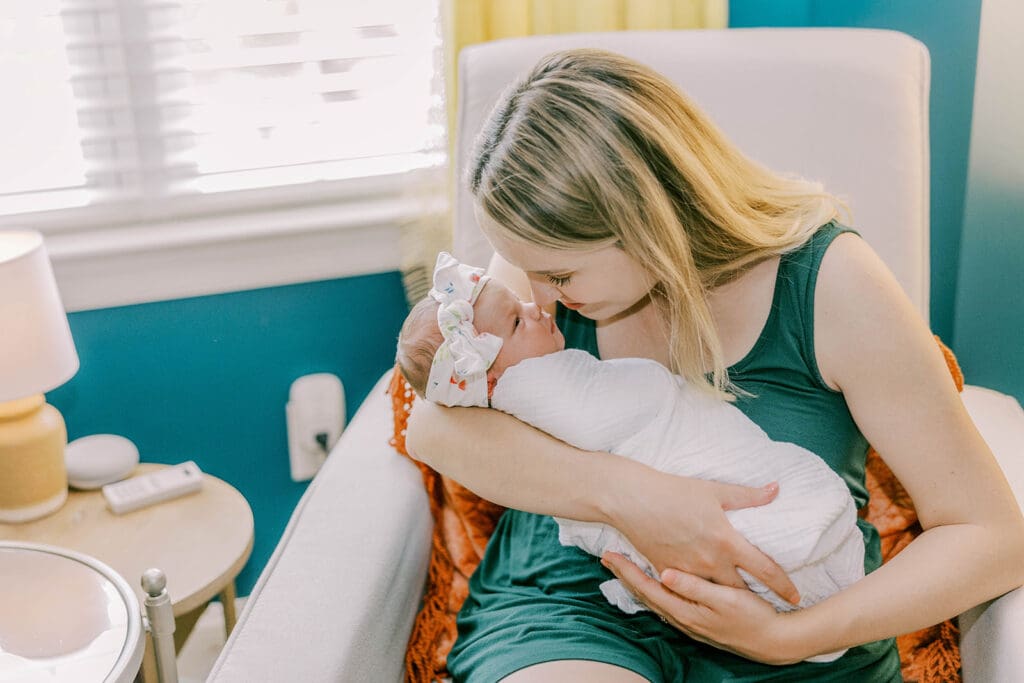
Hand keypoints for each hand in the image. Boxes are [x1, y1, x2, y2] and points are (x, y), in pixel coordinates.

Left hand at [602, 552, 806, 663]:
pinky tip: (654, 582)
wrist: (774, 642)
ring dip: (637, 581)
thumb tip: (664, 574)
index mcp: (685, 610)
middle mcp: (682, 617)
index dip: (627, 571)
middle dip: (625, 575)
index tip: (609, 555)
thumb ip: (694, 587)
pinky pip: (667, 601)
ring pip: (655, 597)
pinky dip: (654, 589)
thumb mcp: (725, 600)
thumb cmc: (752, 618)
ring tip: (622, 567)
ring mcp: (690, 620)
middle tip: (607, 556)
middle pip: (646, 593)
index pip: (647, 588)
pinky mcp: (698, 620)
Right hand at [607, 468, 799, 603]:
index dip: (783, 586)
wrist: (632, 499)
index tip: (796, 596)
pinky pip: (688, 589)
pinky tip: (703, 592)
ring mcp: (688, 571)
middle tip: (767, 602)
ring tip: (738, 602)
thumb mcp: (714, 490)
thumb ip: (748, 495)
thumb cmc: (673, 491)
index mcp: (727, 542)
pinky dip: (698, 591)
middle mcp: (710, 562)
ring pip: (714, 594)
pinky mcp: (667, 572)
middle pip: (740, 591)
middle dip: (753, 598)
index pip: (764, 570)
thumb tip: (775, 489)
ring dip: (726, 598)